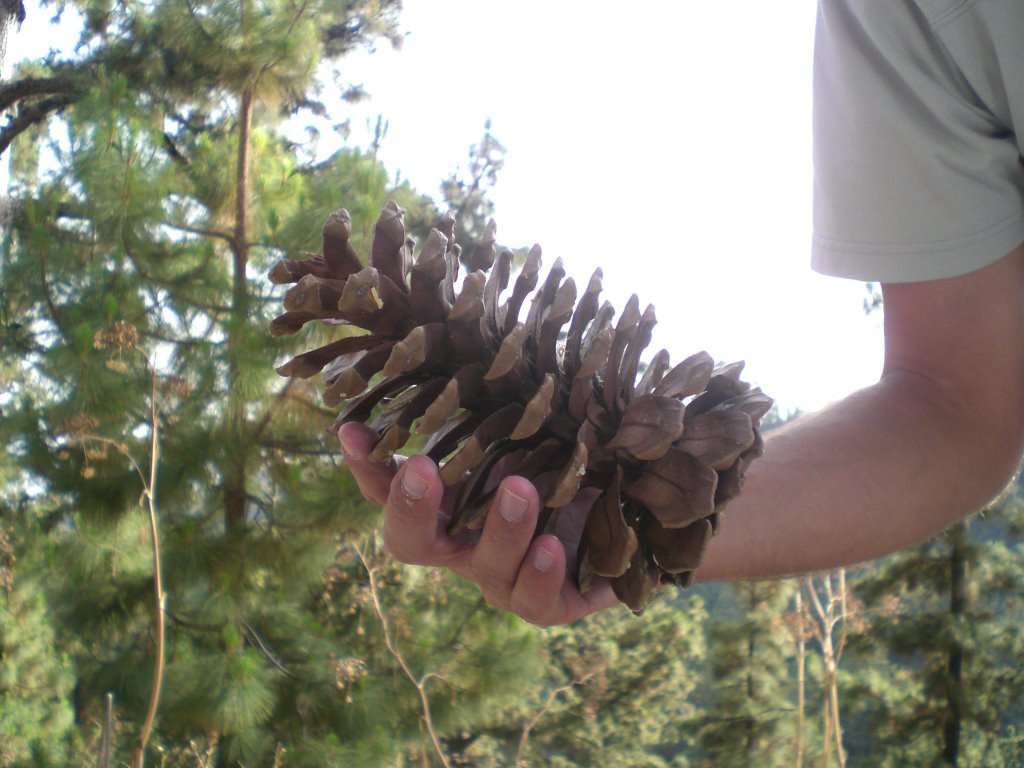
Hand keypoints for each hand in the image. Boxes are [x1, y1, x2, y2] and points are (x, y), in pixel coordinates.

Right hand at [338, 422, 618, 624]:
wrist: (631, 507)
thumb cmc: (569, 452)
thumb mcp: (534, 420)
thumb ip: (504, 395)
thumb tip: (479, 338)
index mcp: (450, 497)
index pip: (391, 487)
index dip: (367, 465)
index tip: (351, 430)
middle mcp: (465, 542)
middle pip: (412, 542)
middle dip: (411, 509)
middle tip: (422, 470)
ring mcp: (505, 576)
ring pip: (485, 568)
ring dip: (498, 529)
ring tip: (519, 489)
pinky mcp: (551, 601)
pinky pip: (534, 602)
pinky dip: (537, 576)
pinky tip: (550, 547)